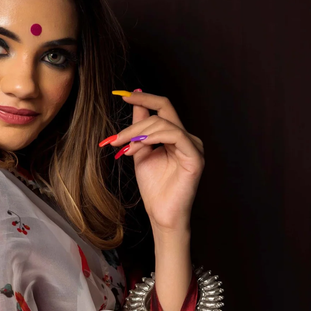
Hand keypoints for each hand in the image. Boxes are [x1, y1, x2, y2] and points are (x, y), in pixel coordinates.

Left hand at [103, 91, 204, 232]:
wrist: (161, 214)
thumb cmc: (154, 188)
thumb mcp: (141, 152)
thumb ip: (139, 130)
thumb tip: (135, 104)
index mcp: (176, 136)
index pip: (163, 107)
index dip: (145, 98)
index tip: (123, 95)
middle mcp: (187, 138)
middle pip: (161, 114)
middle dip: (134, 123)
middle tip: (115, 139)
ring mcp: (193, 147)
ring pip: (164, 124)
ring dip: (139, 133)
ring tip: (124, 147)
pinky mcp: (195, 157)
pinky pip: (175, 136)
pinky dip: (154, 137)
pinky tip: (139, 145)